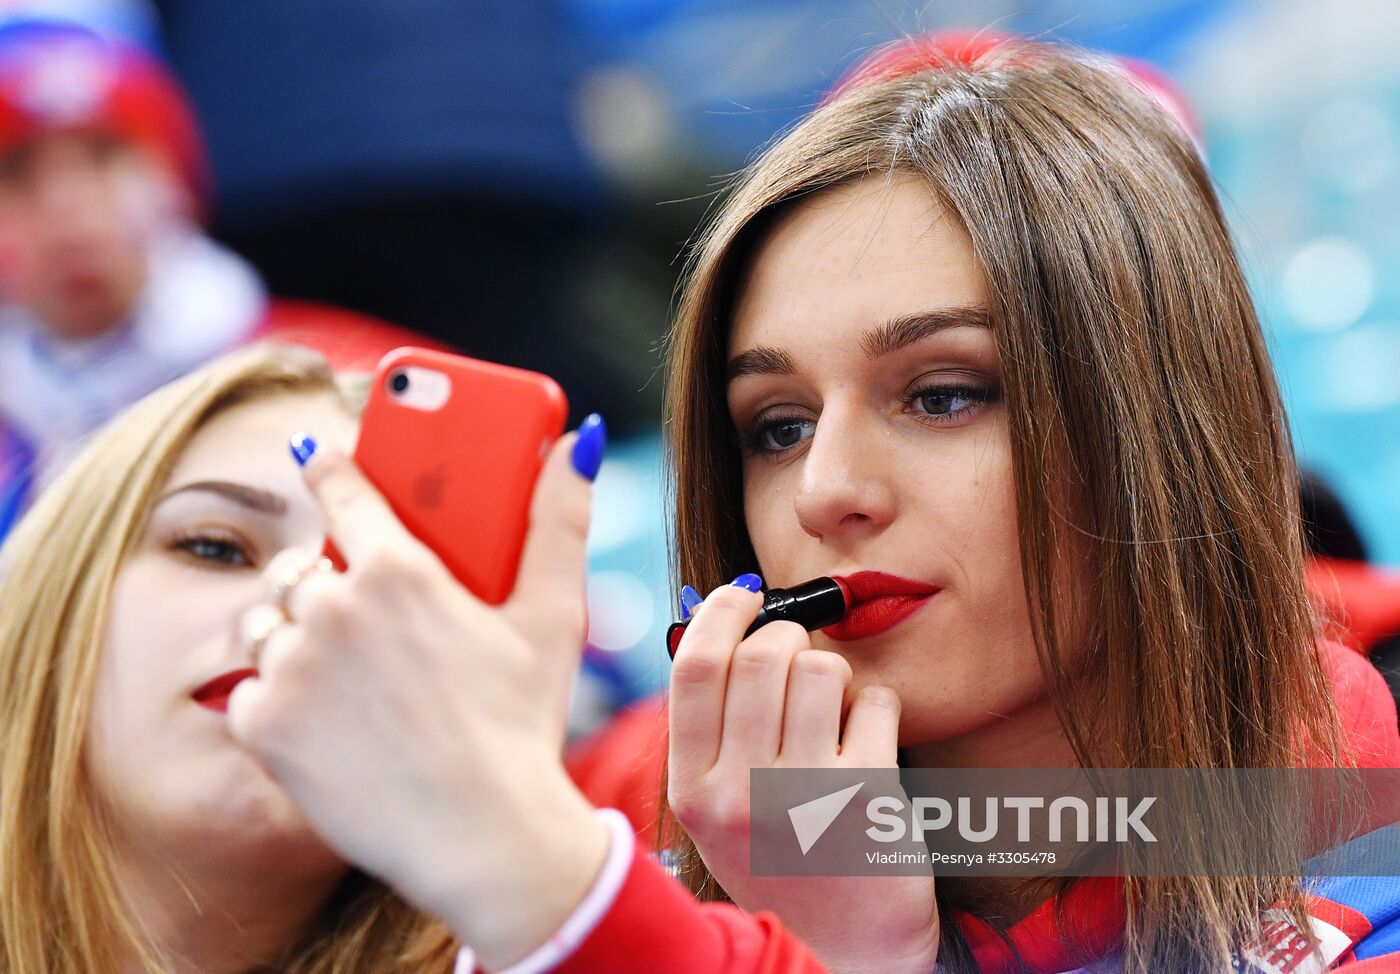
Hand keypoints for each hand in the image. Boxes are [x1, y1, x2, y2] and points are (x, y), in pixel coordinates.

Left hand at [227, 424, 608, 969]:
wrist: (483, 839)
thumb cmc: (520, 725)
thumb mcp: (553, 616)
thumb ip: (560, 519)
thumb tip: (580, 440)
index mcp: (399, 568)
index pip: (340, 485)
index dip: (329, 466)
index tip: (315, 454)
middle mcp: (334, 606)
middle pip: (303, 565)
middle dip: (328, 584)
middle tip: (371, 629)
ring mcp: (292, 665)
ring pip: (269, 622)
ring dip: (297, 640)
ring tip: (350, 681)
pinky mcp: (262, 723)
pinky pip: (251, 685)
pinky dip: (281, 701)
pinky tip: (331, 726)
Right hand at [667, 582, 938, 973]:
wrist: (848, 952)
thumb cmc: (784, 864)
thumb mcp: (720, 810)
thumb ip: (713, 730)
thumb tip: (727, 621)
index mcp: (691, 791)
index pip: (695, 667)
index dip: (721, 613)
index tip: (744, 594)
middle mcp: (736, 795)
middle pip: (762, 653)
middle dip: (789, 638)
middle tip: (800, 662)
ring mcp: (801, 797)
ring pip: (821, 667)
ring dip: (834, 676)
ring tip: (835, 717)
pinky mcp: (865, 799)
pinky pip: (875, 701)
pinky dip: (877, 710)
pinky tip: (869, 746)